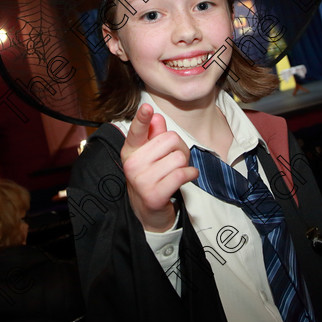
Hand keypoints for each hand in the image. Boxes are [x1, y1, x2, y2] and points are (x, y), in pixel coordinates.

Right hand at [121, 104, 198, 231]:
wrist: (148, 213)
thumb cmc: (152, 178)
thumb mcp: (150, 155)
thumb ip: (154, 135)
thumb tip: (157, 118)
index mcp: (130, 150)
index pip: (137, 131)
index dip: (142, 118)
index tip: (146, 108)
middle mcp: (133, 164)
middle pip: (170, 139)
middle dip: (180, 148)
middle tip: (175, 159)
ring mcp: (142, 180)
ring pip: (179, 157)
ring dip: (185, 163)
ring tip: (177, 171)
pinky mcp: (154, 194)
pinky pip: (182, 174)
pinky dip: (191, 174)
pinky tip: (187, 177)